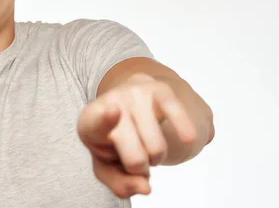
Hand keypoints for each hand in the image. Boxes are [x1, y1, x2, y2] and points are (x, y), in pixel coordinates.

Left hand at [77, 73, 196, 198]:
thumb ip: (119, 183)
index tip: (115, 110)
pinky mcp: (160, 89)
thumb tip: (146, 188)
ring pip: (156, 148)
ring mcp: (135, 94)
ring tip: (144, 144)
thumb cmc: (112, 140)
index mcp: (90, 122)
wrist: (122, 101)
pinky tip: (188, 137)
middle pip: (136, 158)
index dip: (105, 119)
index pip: (96, 122)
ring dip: (155, 157)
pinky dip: (184, 128)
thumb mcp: (105, 164)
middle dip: (139, 167)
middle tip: (133, 156)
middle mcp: (111, 102)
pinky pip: (176, 113)